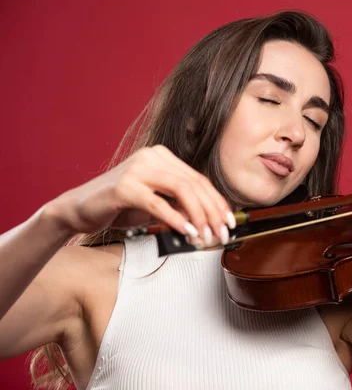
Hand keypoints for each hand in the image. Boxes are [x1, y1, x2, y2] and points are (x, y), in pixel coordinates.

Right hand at [47, 145, 235, 245]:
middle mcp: (152, 157)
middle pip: (194, 184)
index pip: (198, 179)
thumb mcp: (156, 204)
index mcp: (162, 157)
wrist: (79, 209)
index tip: (229, 221)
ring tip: (206, 236)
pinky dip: (176, 219)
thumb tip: (208, 220)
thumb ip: (179, 206)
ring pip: (181, 190)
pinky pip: (158, 203)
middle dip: (213, 212)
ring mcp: (137, 169)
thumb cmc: (119, 207)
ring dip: (199, 216)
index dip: (217, 202)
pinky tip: (187, 232)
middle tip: (222, 233)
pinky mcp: (124, 187)